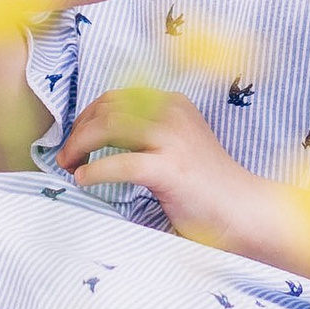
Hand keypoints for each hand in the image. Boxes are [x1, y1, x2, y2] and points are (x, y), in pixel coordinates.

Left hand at [57, 89, 293, 262]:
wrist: (243, 211)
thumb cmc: (207, 187)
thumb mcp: (177, 146)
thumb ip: (147, 136)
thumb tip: (96, 137)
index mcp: (174, 104)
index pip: (116, 97)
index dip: (87, 116)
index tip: (75, 139)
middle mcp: (172, 113)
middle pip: (107, 108)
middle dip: (78, 131)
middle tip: (66, 156)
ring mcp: (173, 139)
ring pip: (108, 127)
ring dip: (79, 146)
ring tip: (70, 166)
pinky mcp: (170, 169)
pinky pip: (120, 163)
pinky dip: (94, 171)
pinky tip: (84, 181)